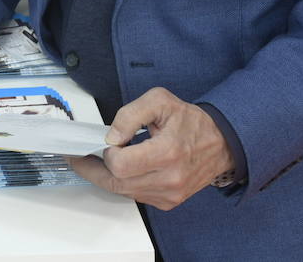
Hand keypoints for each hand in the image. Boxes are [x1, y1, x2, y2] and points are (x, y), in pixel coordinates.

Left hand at [68, 87, 234, 210]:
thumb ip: (130, 114)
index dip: (107, 153)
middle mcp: (169, 179)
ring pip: (124, 192)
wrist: (221, 143)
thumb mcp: (160, 101)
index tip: (107, 143)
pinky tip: (125, 169)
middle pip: (117, 184)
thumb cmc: (191, 122)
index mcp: (167, 152)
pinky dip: (126, 183)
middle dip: (95, 170)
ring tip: (103, 160)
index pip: (120, 165)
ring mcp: (170, 194)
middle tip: (82, 158)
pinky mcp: (169, 202)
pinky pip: (137, 196)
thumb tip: (111, 136)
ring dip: (109, 177)